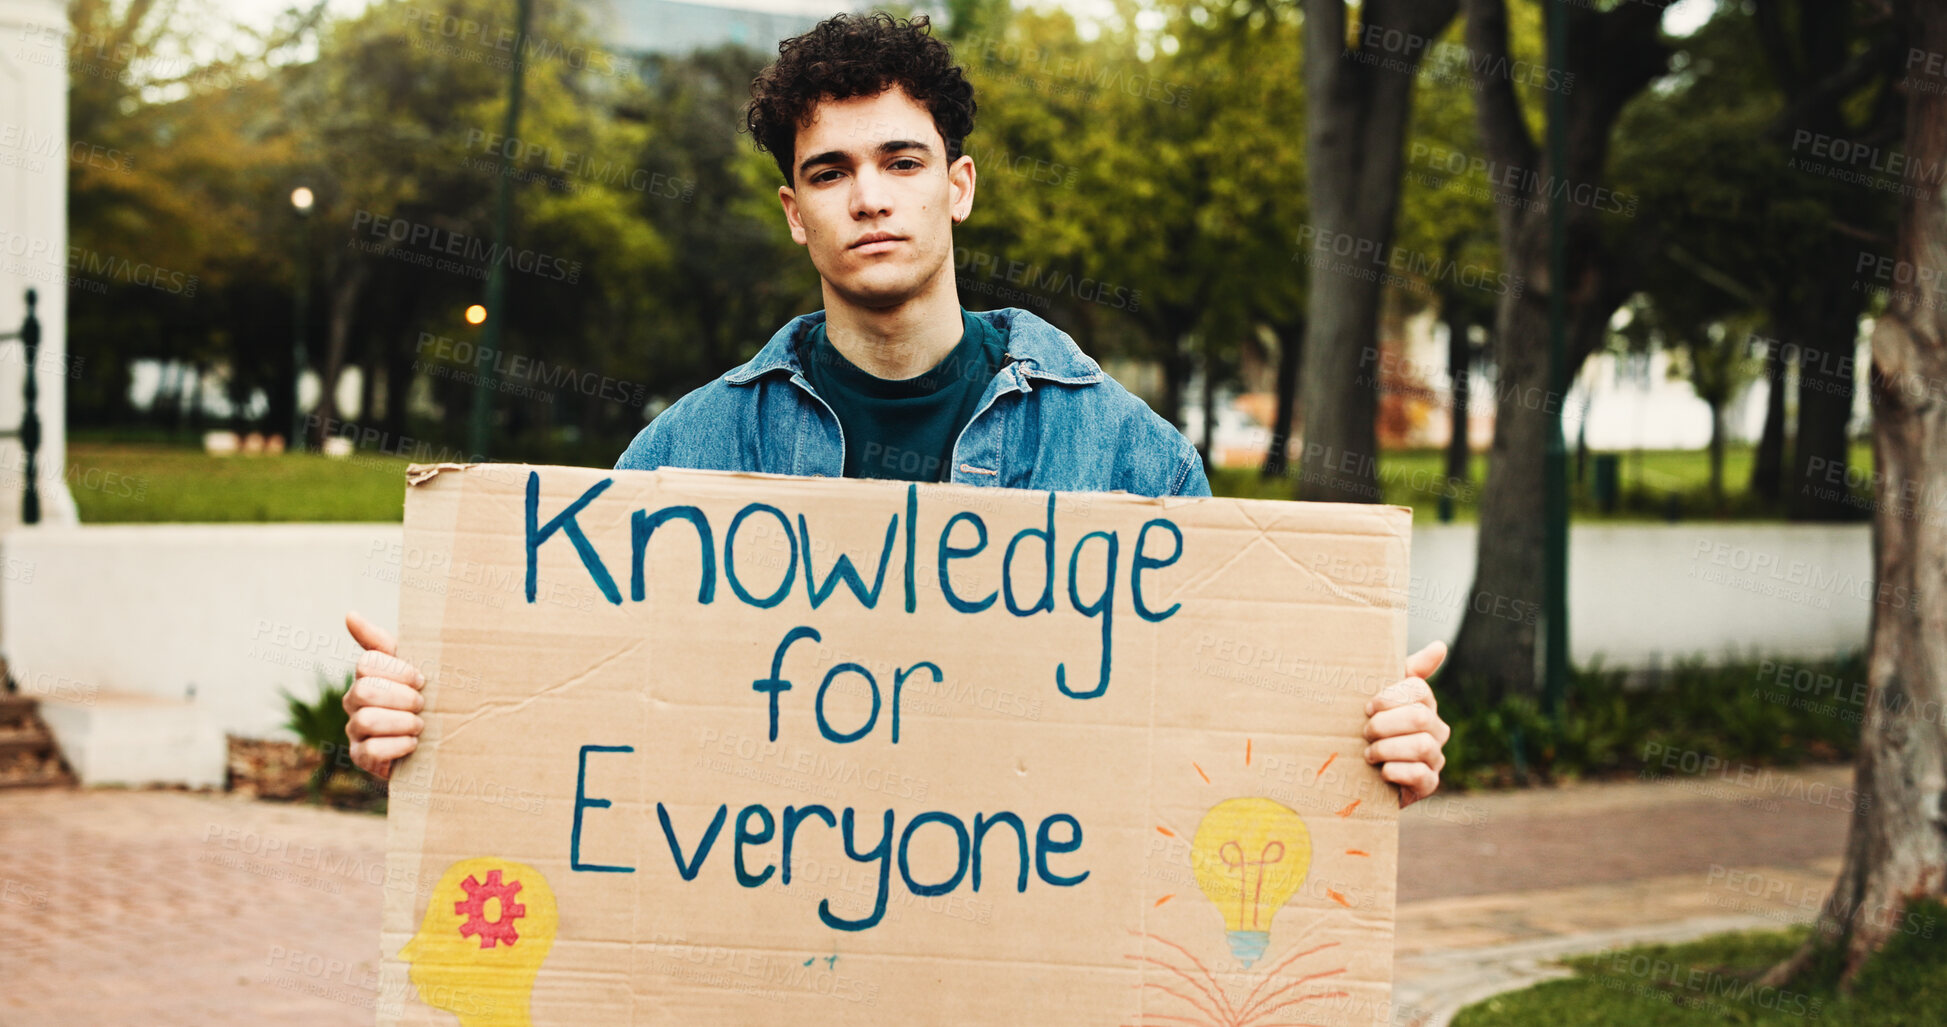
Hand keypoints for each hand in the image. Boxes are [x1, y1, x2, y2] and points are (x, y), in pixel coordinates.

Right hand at [342, 609, 425, 779]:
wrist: (431, 742)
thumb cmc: (417, 697)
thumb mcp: (408, 668)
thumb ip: (382, 644)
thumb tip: (350, 615)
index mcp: (365, 676)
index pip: (367, 663)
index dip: (397, 670)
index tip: (421, 679)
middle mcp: (353, 702)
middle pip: (365, 691)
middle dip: (400, 697)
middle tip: (421, 704)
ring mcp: (354, 730)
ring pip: (367, 720)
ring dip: (402, 722)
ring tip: (420, 725)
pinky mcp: (361, 757)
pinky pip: (372, 750)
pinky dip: (397, 746)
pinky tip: (413, 744)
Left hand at [1362, 640, 1449, 808]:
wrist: (1362, 775)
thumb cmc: (1373, 729)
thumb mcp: (1382, 699)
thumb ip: (1409, 671)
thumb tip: (1441, 646)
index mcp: (1426, 705)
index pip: (1419, 690)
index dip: (1390, 697)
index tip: (1368, 707)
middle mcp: (1437, 730)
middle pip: (1420, 717)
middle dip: (1385, 724)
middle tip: (1365, 732)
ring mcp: (1435, 759)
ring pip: (1422, 746)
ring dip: (1388, 748)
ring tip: (1369, 753)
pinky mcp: (1428, 785)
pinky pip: (1421, 776)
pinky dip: (1397, 772)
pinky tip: (1382, 772)